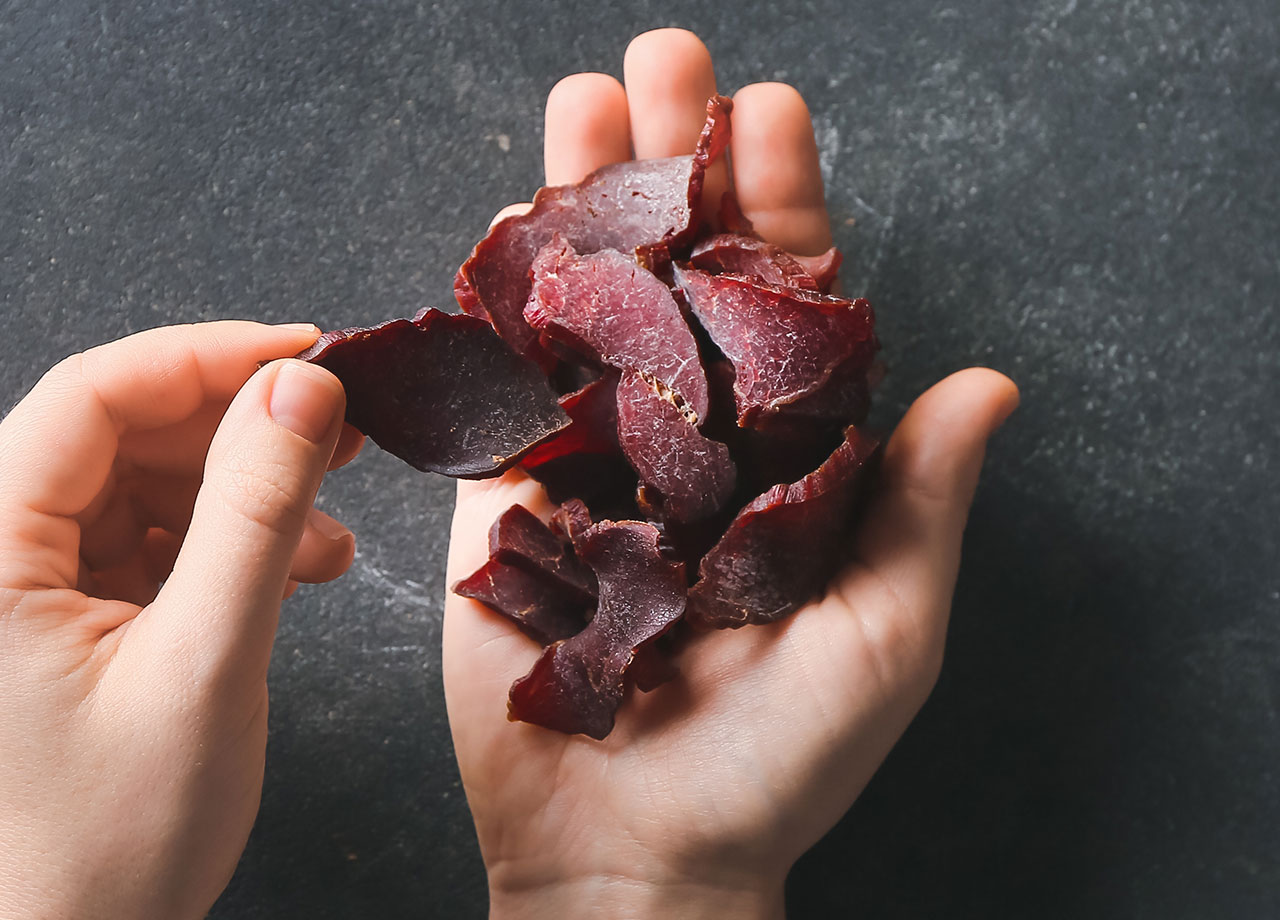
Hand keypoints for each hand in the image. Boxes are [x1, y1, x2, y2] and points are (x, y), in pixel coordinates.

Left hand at [0, 322, 361, 918]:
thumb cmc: (106, 847)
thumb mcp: (205, 665)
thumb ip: (255, 516)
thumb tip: (305, 389)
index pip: (90, 396)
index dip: (208, 357)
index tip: (311, 354)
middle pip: (117, 432)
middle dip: (237, 429)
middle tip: (337, 435)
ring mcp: (21, 589)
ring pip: (141, 484)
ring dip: (242, 496)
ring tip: (324, 537)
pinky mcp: (62, 621)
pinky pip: (148, 542)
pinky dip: (226, 545)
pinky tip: (292, 572)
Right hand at [443, 29, 1018, 918]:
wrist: (635, 855)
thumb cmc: (778, 767)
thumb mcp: (884, 634)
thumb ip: (919, 503)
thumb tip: (989, 385)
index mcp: (786, 460)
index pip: (787, 306)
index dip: (779, 206)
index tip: (772, 112)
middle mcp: (693, 443)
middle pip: (683, 279)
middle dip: (672, 167)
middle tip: (664, 61)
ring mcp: (598, 462)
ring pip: (594, 306)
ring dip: (586, 201)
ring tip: (582, 99)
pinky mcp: (514, 500)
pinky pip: (511, 387)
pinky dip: (508, 301)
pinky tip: (506, 220)